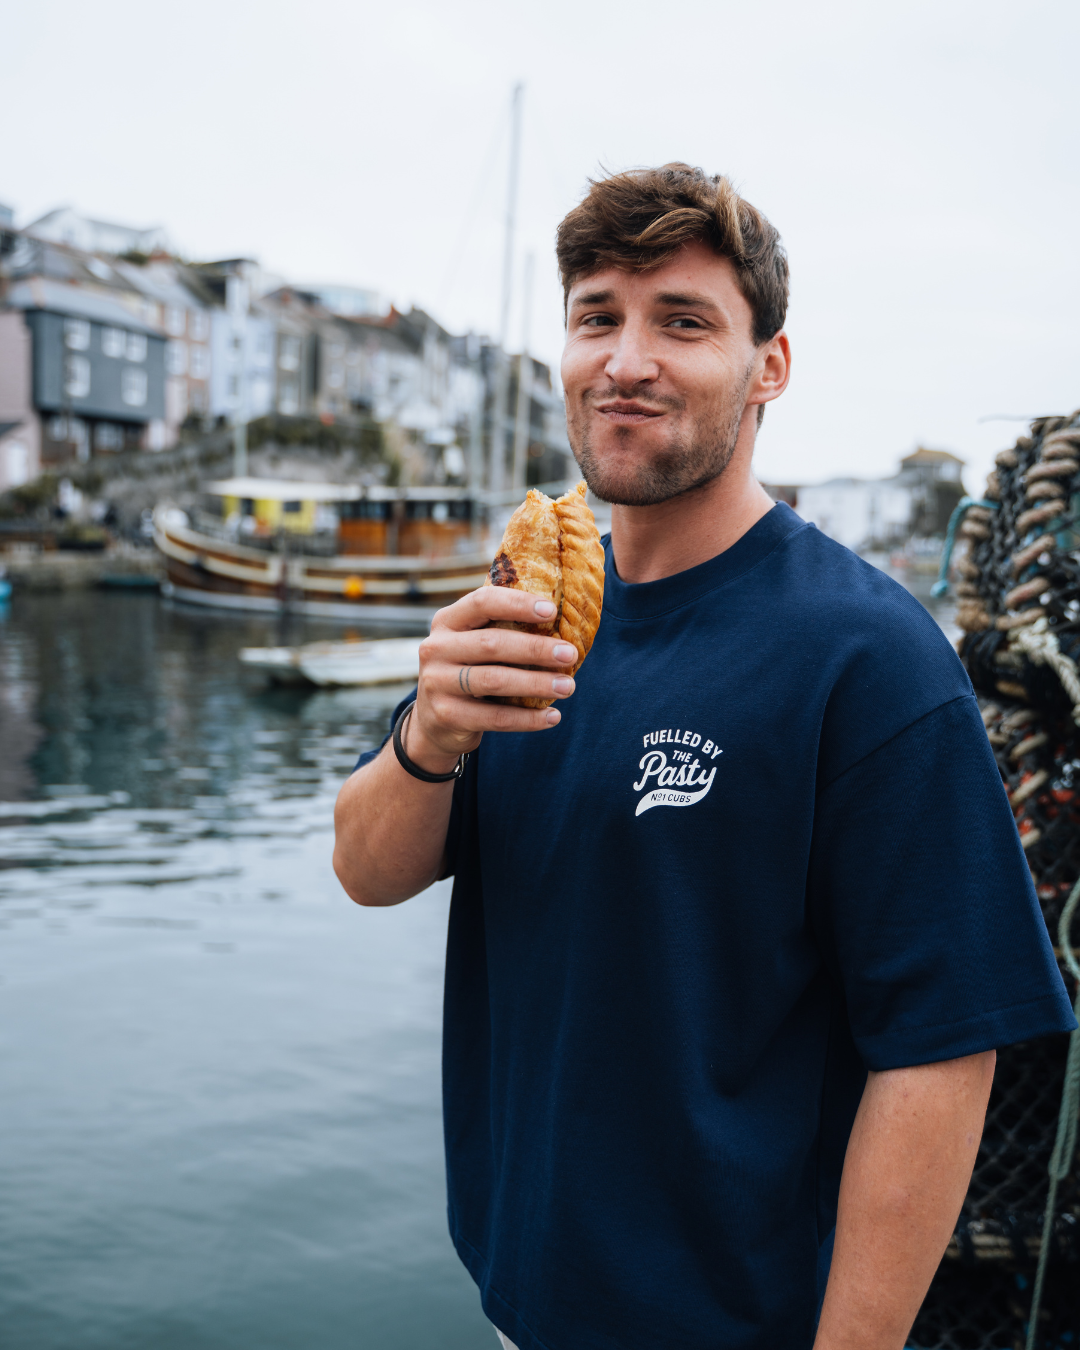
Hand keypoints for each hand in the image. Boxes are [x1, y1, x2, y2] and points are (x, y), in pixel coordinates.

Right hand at [407, 587, 578, 772]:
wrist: (435, 721)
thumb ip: (504, 629)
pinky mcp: (447, 715)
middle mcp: (436, 648)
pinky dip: (528, 718)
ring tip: (567, 686)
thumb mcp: (475, 644)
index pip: (482, 602)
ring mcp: (437, 683)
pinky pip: (495, 718)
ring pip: (495, 680)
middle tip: (570, 654)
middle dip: (536, 648)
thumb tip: (563, 619)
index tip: (552, 611)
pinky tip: (552, 716)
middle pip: (492, 643)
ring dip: (537, 684)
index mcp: (447, 621)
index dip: (518, 604)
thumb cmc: (470, 671)